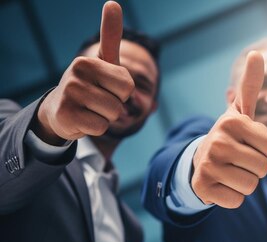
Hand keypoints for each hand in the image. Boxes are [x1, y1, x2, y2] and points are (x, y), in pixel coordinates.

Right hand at [34, 1, 134, 143]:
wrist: (60, 111)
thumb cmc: (90, 85)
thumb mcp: (103, 62)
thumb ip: (110, 37)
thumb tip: (113, 3)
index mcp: (88, 61)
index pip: (127, 85)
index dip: (122, 92)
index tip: (106, 87)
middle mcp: (76, 74)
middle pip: (121, 102)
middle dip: (114, 105)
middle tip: (97, 100)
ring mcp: (69, 94)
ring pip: (112, 116)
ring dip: (105, 117)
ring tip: (90, 109)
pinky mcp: (66, 115)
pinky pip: (101, 127)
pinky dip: (95, 128)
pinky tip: (82, 119)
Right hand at [191, 51, 266, 208]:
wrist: (199, 162)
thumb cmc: (229, 137)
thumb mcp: (240, 112)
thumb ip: (250, 85)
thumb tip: (257, 53)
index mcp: (232, 122)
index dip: (264, 150)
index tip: (247, 144)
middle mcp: (217, 141)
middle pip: (263, 168)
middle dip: (256, 168)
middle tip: (239, 160)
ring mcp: (207, 165)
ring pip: (251, 186)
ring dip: (246, 183)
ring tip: (231, 171)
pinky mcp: (203, 188)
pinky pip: (237, 201)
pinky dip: (233, 197)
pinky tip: (222, 185)